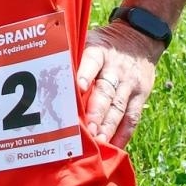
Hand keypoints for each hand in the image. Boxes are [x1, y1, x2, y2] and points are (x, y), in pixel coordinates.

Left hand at [74, 21, 163, 148]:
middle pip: (106, 91)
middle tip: (88, 129)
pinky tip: (114, 147)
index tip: (79, 88)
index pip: (92, 62)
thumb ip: (74, 57)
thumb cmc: (104, 46)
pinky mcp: (141, 96)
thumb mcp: (90, 40)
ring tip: (99, 142)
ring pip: (119, 107)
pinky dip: (123, 134)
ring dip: (109, 126)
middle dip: (96, 112)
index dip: (85, 74)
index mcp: (100, 52)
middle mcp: (116, 69)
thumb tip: (45, 73)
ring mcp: (130, 84)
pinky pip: (132, 118)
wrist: (140, 39)